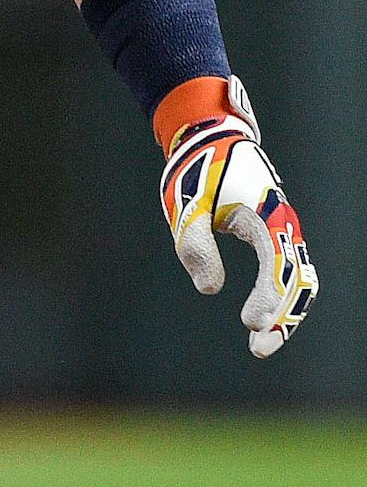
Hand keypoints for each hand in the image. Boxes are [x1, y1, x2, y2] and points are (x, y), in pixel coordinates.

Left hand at [159, 77, 315, 357]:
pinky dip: (283, 296)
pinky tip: (267, 317)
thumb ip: (196, 246)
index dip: (269, 298)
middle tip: (259, 349)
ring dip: (286, 311)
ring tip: (262, 341)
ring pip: (299, 279)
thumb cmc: (196, 171)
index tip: (251, 324)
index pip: (276, 266)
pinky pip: (290, 270)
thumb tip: (210, 290)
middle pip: (297, 280)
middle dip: (283, 318)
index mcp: (265, 215)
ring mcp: (284, 229)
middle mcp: (283, 224)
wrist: (212, 137)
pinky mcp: (276, 233)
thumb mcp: (186, 206)